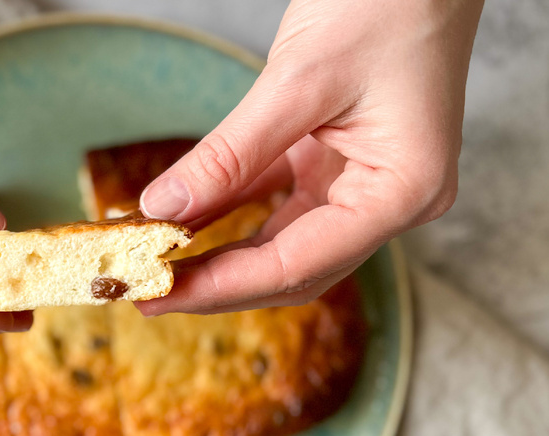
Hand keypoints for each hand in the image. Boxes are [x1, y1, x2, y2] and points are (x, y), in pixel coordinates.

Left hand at [137, 0, 483, 314]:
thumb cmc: (384, 3)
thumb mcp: (297, 80)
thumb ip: (230, 153)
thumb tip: (161, 207)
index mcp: (403, 191)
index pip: (299, 264)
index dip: (221, 285)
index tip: (157, 293)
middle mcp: (391, 201)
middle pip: (293, 268)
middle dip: (218, 282)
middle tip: (145, 289)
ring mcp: (368, 184)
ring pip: (283, 244)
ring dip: (221, 253)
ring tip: (157, 264)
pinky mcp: (342, 164)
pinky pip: (279, 204)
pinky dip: (231, 212)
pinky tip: (182, 221)